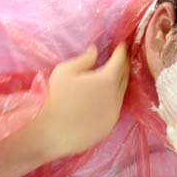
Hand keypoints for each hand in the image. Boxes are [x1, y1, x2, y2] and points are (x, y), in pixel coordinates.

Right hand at [35, 43, 129, 158]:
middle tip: (121, 57)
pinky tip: (105, 97)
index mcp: (108, 80)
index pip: (120, 61)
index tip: (122, 44)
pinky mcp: (110, 126)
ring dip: (119, 82)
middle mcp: (116, 97)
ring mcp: (114, 113)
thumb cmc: (55, 97)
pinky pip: (115, 108)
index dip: (121, 51)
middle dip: (123, 65)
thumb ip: (84, 59)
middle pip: (125, 76)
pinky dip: (113, 98)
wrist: (51, 132)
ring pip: (121, 93)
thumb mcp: (65, 71)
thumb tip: (95, 51)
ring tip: (114, 74)